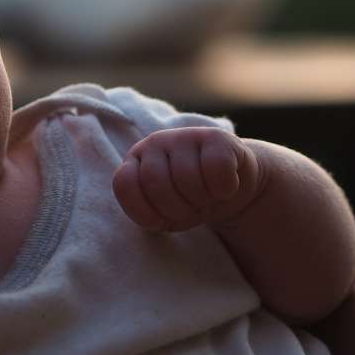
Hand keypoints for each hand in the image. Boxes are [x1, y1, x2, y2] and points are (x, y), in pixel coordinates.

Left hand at [112, 127, 259, 232]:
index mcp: (135, 161)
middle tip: (190, 209)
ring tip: (206, 197)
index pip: (124, 184)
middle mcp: (155, 143)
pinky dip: (224, 189)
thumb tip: (145, 213)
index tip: (163, 218)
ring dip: (202, 200)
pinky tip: (224, 187)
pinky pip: (216, 170)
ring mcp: (184, 136)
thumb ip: (142, 211)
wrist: (230, 191)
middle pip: (155, 183)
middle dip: (176, 209)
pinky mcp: (216, 137)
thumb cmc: (188, 203)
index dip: (145, 211)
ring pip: (187, 178)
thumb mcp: (161, 215)